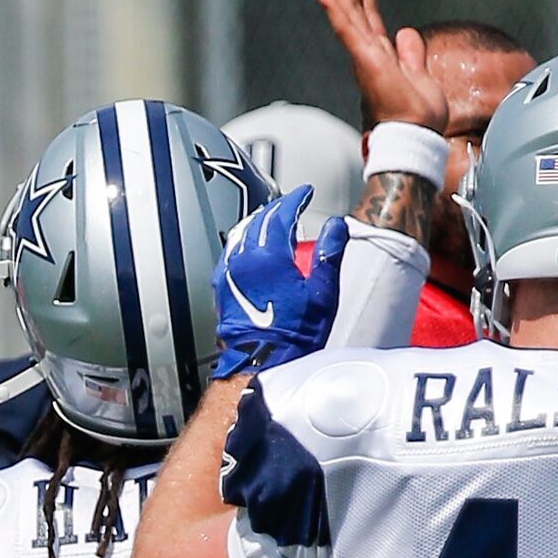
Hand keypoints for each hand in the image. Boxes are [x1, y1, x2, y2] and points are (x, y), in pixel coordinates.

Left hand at [209, 186, 348, 378]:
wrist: (262, 364)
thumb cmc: (292, 337)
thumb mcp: (323, 293)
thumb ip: (330, 253)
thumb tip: (336, 226)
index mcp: (268, 256)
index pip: (280, 214)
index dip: (295, 199)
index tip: (304, 193)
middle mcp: (242, 260)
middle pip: (259, 220)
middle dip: (277, 208)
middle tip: (292, 204)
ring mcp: (228, 274)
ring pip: (241, 234)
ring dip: (258, 222)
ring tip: (273, 220)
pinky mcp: (221, 288)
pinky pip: (230, 253)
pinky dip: (244, 241)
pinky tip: (250, 247)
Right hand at [311, 0, 446, 132]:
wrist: (415, 135)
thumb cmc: (417, 115)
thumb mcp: (419, 75)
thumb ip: (411, 52)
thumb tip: (406, 32)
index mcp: (379, 52)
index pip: (368, 12)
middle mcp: (367, 49)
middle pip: (353, 4)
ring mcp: (363, 53)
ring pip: (347, 9)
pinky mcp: (365, 59)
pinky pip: (346, 28)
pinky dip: (333, 8)